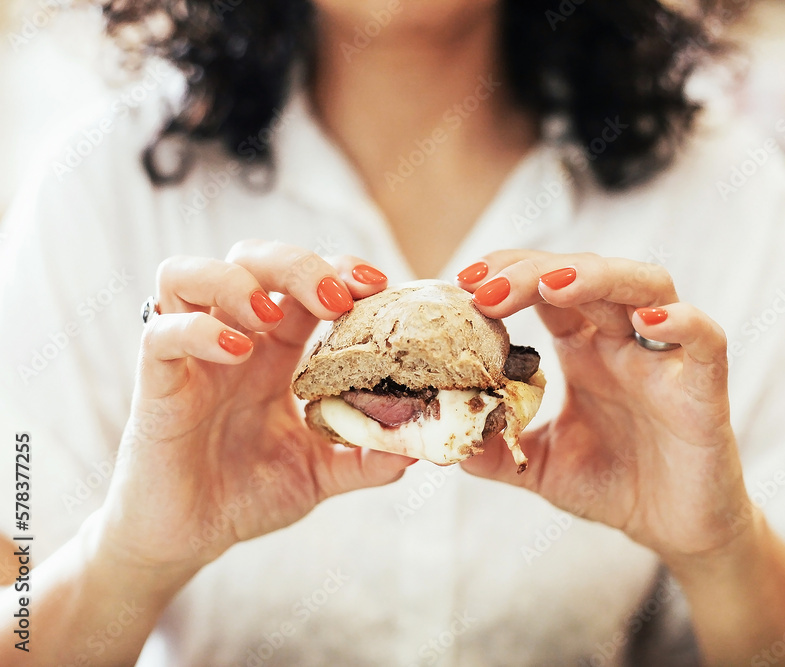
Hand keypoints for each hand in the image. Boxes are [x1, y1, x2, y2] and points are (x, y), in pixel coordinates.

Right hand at [93, 241, 414, 576]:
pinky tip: (237, 351)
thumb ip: (364, 461)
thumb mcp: (318, 475)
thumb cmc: (247, 495)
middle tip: (336, 298)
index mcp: (275, 352)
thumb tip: (418, 449)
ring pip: (187, 273)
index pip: (303, 282)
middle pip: (250, 258)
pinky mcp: (156, 382)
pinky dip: (200, 330)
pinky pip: (161, 332)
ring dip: (237, 280)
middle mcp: (232, 340)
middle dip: (298, 263)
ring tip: (272, 316)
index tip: (377, 285)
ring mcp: (190, 356)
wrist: (186, 538)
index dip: (339, 269)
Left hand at [456, 251, 752, 561]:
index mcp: (585, 348)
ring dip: (599, 276)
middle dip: (535, 270)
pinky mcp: (705, 387)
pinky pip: (706, 338)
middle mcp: (624, 341)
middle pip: (588, 274)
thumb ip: (496, 451)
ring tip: (551, 285)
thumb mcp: (541, 467)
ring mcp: (667, 358)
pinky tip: (645, 324)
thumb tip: (442, 445)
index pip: (548, 286)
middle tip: (486, 289)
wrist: (676, 530)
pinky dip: (681, 322)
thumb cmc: (615, 485)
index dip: (509, 272)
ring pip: (648, 286)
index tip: (464, 282)